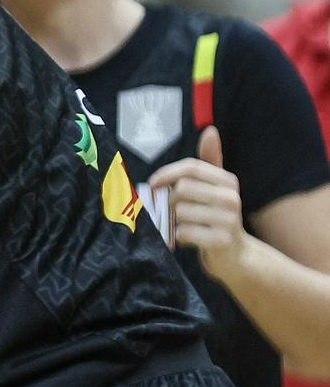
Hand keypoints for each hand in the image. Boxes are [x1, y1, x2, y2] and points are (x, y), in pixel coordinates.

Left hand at [149, 127, 249, 279]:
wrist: (234, 255)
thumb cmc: (216, 217)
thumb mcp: (215, 188)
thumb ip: (210, 161)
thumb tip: (210, 131)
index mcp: (228, 181)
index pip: (190, 168)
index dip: (166, 174)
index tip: (152, 184)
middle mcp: (232, 197)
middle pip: (182, 189)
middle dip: (169, 201)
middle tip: (170, 211)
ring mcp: (229, 219)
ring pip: (181, 211)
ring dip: (173, 220)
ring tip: (182, 225)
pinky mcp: (222, 240)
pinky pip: (184, 232)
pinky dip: (179, 236)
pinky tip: (187, 238)